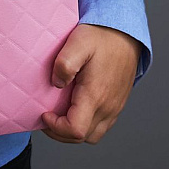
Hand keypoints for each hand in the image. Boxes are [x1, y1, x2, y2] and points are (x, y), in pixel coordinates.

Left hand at [41, 23, 140, 144]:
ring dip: (73, 130)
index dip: (56, 128)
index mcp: (96, 95)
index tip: (44, 113)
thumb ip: (65, 64)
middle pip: (82, 137)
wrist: (124, 32)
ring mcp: (114, 107)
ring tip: (58, 115)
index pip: (75, 130)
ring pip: (93, 134)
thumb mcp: (78, 42)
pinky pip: (101, 125)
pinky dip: (85, 124)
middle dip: (61, 132)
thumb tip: (57, 83)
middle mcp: (108, 106)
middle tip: (47, 117)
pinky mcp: (117, 103)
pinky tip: (74, 108)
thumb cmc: (101, 36)